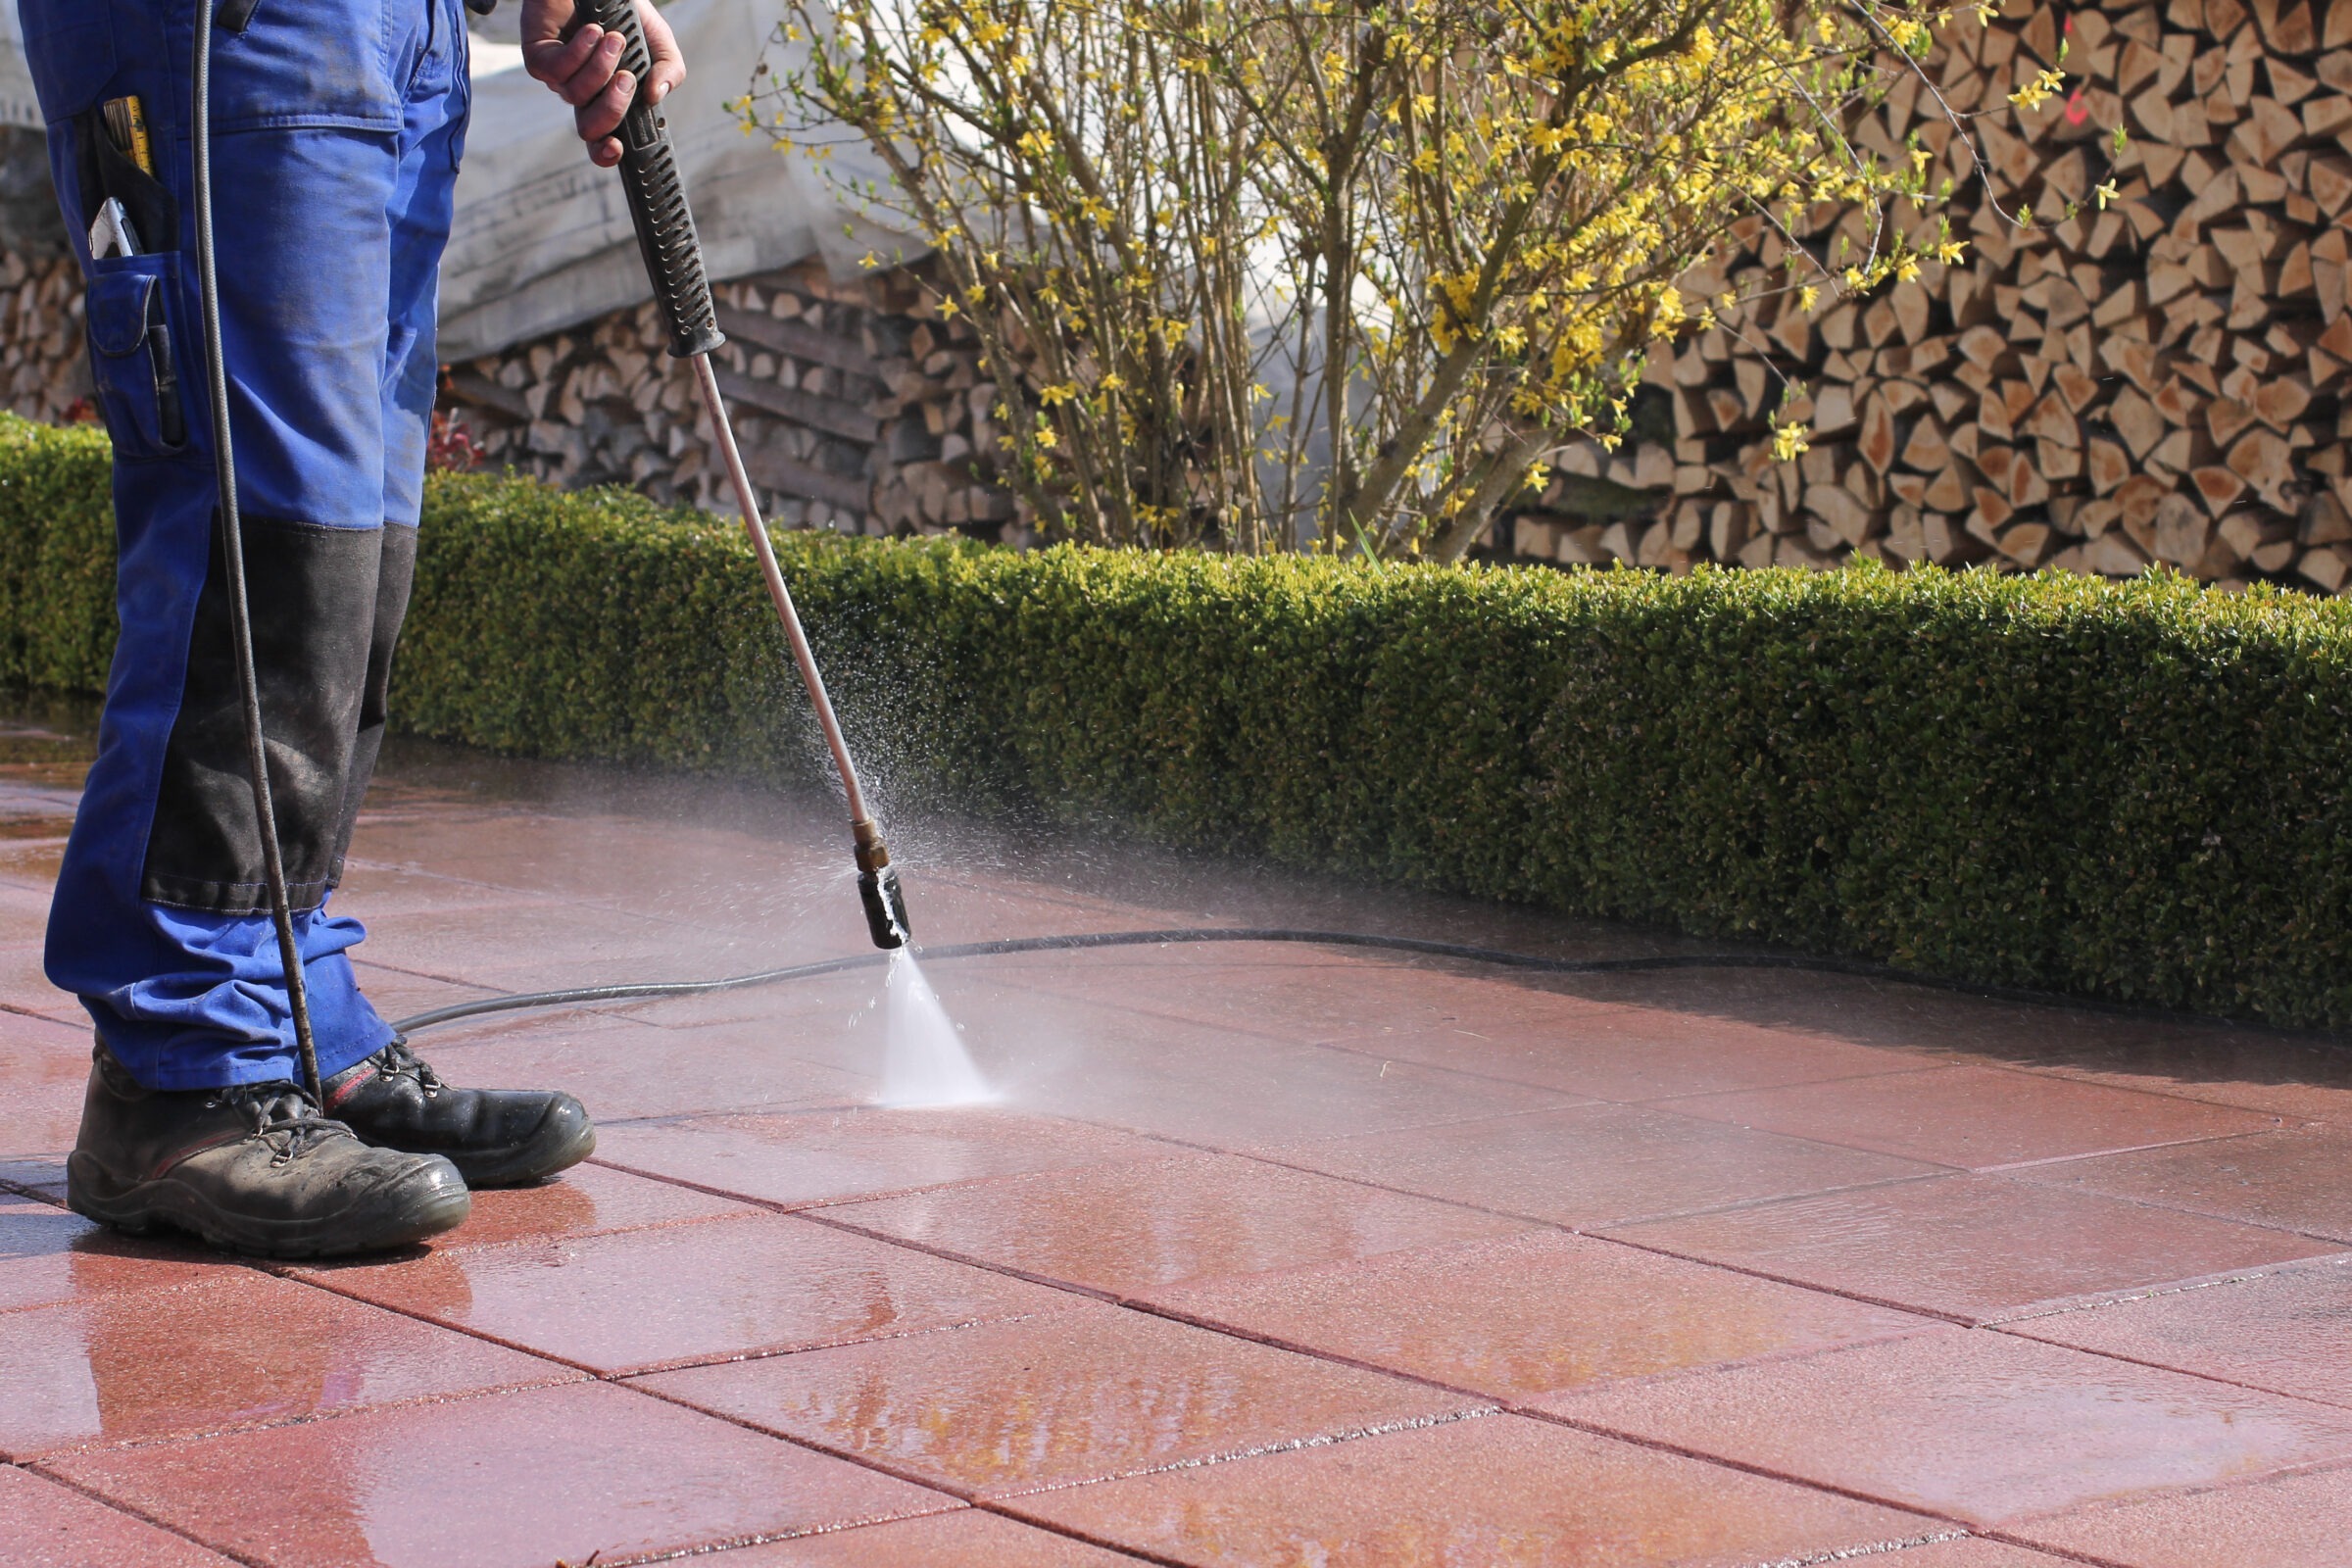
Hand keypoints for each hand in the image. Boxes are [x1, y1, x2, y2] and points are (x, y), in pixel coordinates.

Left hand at [519, 0, 686, 167]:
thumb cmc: (624, 11)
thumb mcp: (658, 42)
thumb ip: (669, 71)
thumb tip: (656, 96)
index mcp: (608, 97)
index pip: (604, 139)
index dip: (606, 153)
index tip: (617, 149)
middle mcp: (582, 92)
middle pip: (589, 128)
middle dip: (612, 109)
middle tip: (627, 79)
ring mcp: (558, 76)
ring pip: (575, 94)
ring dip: (600, 67)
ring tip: (614, 38)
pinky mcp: (538, 55)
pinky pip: (556, 70)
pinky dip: (579, 51)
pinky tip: (592, 30)